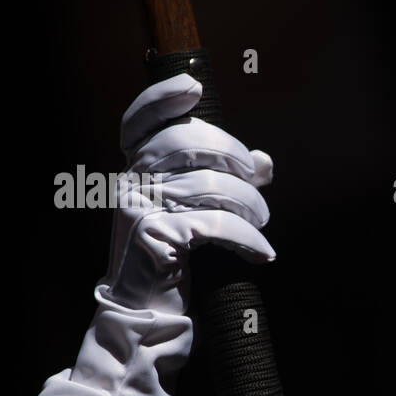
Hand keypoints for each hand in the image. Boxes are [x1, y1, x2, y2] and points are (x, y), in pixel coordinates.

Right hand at [104, 71, 275, 314]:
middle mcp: (130, 182)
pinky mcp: (156, 235)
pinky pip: (215, 223)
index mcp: (136, 171)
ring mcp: (139, 207)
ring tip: (262, 222)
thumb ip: (227, 182)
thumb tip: (265, 162)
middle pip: (186, 142)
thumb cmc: (174, 256)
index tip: (194, 86)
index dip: (161, 98)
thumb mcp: (196, 212)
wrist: (146, 309)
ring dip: (249, 205)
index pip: (138, 122)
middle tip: (257, 181)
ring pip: (209, 185)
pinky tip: (262, 253)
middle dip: (233, 155)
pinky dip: (248, 238)